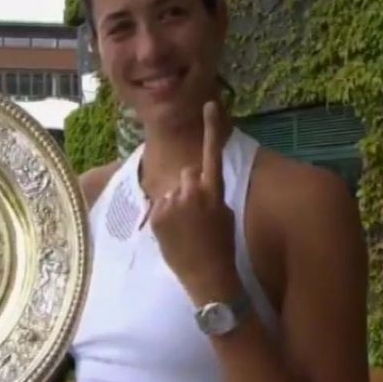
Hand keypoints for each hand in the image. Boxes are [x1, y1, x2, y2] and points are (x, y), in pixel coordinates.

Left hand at [150, 101, 235, 297]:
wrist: (208, 277)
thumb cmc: (221, 246)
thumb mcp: (224, 214)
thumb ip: (210, 194)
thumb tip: (198, 184)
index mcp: (214, 191)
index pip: (212, 153)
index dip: (212, 128)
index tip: (209, 104)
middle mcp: (192, 191)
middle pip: (186, 173)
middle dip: (189, 188)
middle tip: (196, 216)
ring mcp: (173, 203)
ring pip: (172, 191)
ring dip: (176, 204)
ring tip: (186, 230)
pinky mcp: (158, 215)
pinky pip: (161, 206)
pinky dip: (165, 217)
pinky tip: (175, 235)